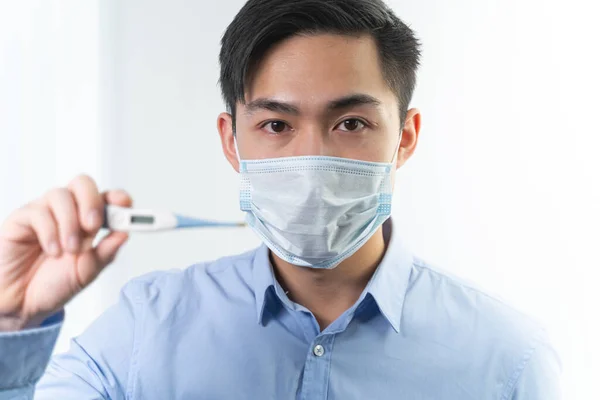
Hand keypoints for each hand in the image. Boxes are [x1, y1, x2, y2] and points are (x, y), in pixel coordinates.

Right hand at [0, 175, 131, 330]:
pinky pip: (38, 212)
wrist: (22, 304)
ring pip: (61, 195)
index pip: (106, 197)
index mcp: (88, 221)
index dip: (117, 197)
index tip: (125, 205)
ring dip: (70, 223)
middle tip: (93, 226)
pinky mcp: (22, 219)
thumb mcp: (88, 272)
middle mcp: (68, 211)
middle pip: (83, 183)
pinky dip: (50, 232)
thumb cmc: (54, 284)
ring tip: (70, 250)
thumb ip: (106, 253)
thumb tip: (124, 233)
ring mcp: (45, 212)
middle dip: (92, 202)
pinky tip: (52, 251)